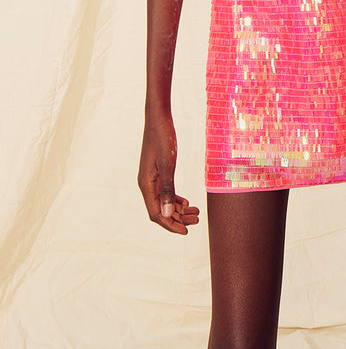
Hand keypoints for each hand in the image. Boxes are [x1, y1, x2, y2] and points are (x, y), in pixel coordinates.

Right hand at [138, 112, 199, 233]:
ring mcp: (152, 178)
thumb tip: (166, 215)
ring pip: (164, 201)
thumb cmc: (163, 138)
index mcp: (146, 184)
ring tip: (196, 212)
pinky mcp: (158, 171)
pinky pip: (165, 191)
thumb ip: (167, 190)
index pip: (156, 214)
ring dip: (179, 209)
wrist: (158, 117)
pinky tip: (186, 202)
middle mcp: (146, 184)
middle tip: (197, 220)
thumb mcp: (168, 164)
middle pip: (161, 210)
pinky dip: (175, 199)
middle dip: (178, 218)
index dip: (170, 225)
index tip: (186, 231)